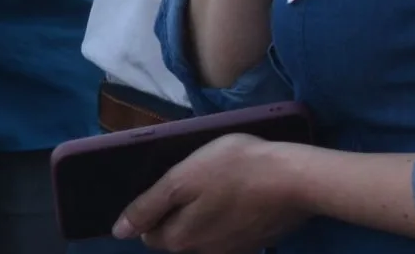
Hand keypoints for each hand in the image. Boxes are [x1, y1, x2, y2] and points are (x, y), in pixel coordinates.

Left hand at [113, 134, 308, 253]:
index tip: (169, 181)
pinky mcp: (253, 243)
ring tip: (217, 183)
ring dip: (203, 213)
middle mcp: (203, 253)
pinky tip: (238, 194)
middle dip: (177, 212)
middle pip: (176, 235)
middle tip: (193, 178)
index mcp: (181, 239)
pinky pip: (228, 232)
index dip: (153, 207)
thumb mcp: (183, 177)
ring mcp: (231, 251)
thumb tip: (119, 231)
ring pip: (203, 234)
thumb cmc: (234, 169)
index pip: (149, 233)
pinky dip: (227, 216)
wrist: (295, 180)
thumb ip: (149, 206)